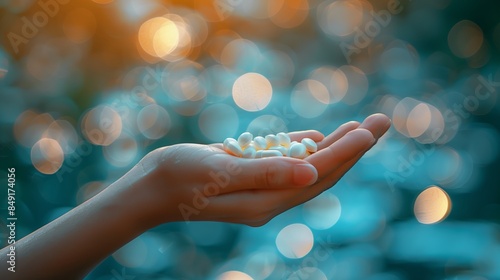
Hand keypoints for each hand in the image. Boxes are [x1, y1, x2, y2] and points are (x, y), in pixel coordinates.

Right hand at [124, 113, 390, 226]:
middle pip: (322, 171)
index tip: (371, 130)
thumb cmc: (178, 178)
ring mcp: (262, 188)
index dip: (347, 152)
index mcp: (266, 201)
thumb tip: (311, 171)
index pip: (317, 174)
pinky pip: (287, 161)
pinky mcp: (252, 176)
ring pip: (309, 165)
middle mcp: (270, 197)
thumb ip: (265, 173)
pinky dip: (306, 148)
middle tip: (381, 122)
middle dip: (353, 147)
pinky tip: (322, 137)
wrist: (151, 187)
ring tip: (362, 127)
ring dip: (336, 145)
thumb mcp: (219, 172)